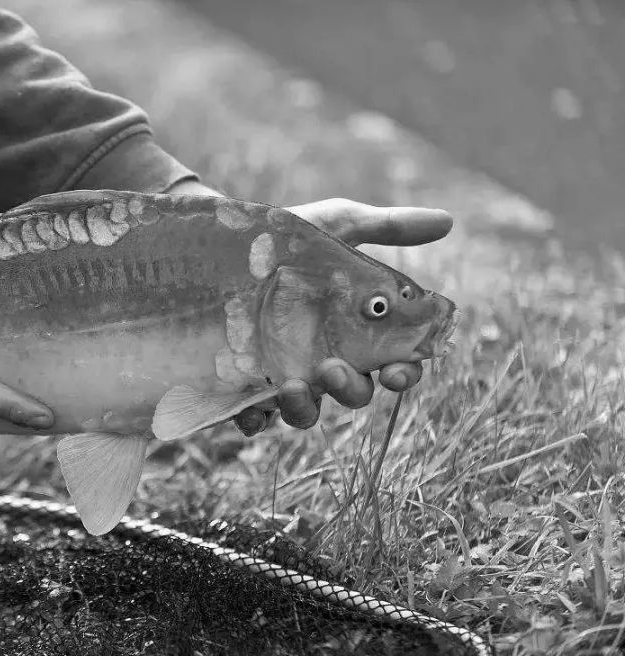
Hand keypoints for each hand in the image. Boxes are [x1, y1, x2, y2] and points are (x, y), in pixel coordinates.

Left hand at [166, 181, 451, 434]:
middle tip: (333, 369)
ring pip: (307, 412)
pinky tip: (251, 411)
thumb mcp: (337, 225)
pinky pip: (254, 416)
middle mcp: (325, 359)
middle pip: (353, 394)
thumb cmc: (288, 236)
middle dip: (351, 390)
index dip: (404, 374)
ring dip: (305, 410)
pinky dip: (256, 420)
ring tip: (291, 387)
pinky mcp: (245, 382)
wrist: (222, 239)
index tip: (398, 372)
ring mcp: (285, 373)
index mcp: (356, 331)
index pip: (393, 365)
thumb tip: (447, 221)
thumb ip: (387, 228)